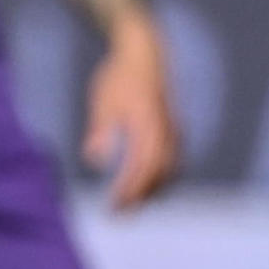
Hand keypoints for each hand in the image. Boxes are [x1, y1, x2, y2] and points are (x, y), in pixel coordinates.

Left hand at [83, 13, 179, 212]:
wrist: (144, 54)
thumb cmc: (119, 76)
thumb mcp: (103, 100)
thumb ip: (101, 130)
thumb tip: (94, 159)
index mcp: (148, 125)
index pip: (143, 166)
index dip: (131, 189)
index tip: (115, 205)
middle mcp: (166, 131)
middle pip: (159, 174)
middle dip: (140, 196)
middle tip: (119, 214)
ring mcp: (174, 130)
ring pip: (170, 170)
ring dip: (152, 190)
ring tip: (131, 204)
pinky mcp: (174, 129)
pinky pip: (173, 160)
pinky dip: (161, 177)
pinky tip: (145, 185)